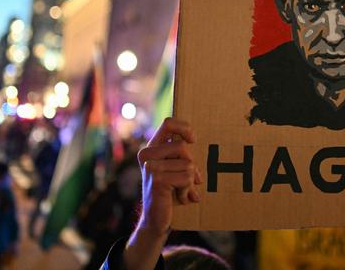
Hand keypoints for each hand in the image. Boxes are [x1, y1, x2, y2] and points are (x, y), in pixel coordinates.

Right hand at [123, 117, 201, 269]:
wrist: (157, 220)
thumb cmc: (170, 192)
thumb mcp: (174, 168)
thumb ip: (180, 154)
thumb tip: (197, 140)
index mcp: (151, 147)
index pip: (168, 123)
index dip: (184, 127)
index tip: (193, 140)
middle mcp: (147, 154)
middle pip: (183, 146)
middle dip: (192, 165)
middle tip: (191, 180)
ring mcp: (150, 166)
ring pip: (187, 164)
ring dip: (190, 181)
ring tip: (182, 191)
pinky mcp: (157, 179)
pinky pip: (186, 177)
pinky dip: (188, 189)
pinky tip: (180, 197)